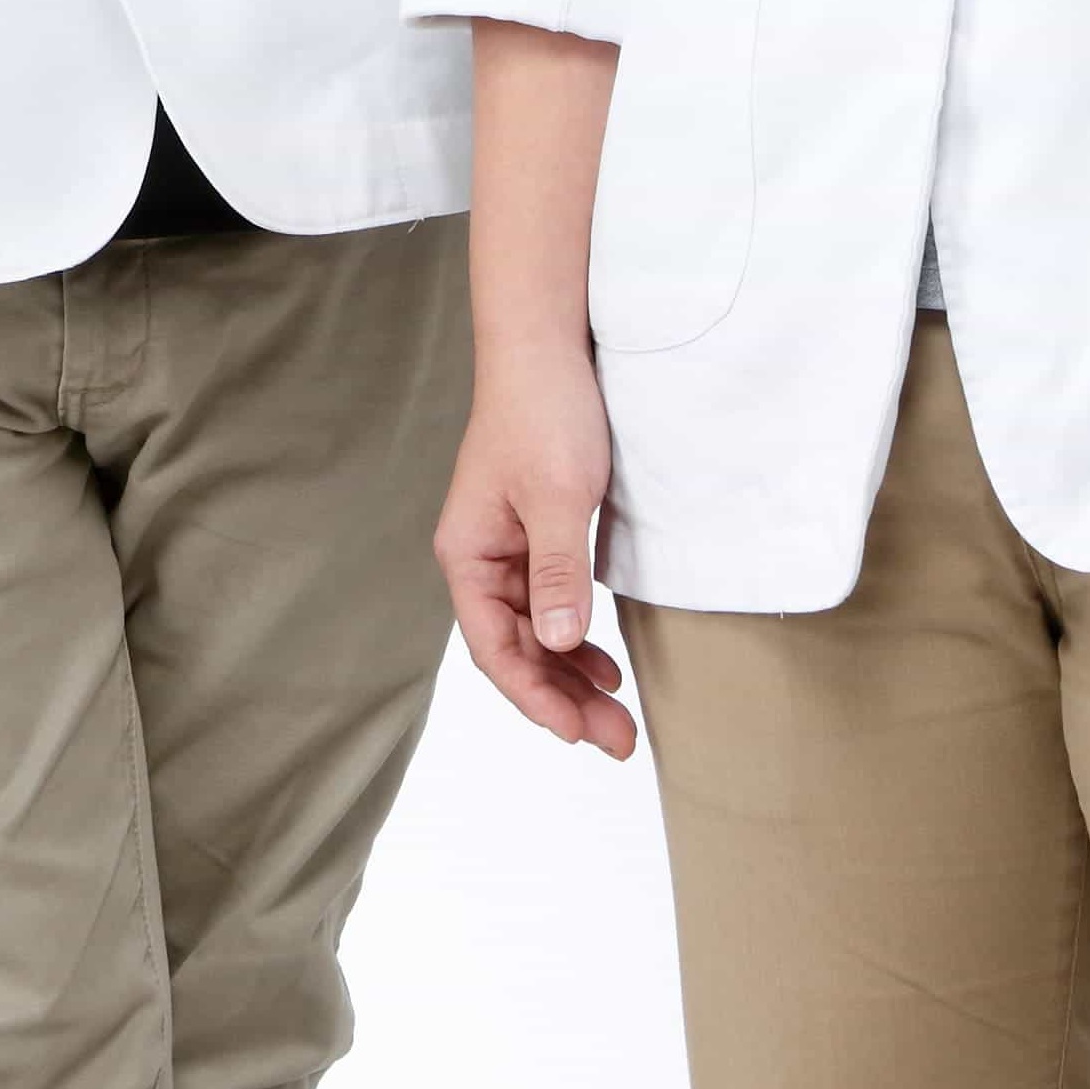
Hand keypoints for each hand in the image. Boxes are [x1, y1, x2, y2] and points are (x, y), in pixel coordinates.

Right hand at [435, 348, 636, 759]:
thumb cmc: (544, 412)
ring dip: (572, 677)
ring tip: (617, 718)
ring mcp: (509, 549)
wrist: (547, 347)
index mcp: (469, 554)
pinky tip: (604, 663)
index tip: (578, 733)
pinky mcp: (537, 536)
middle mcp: (482, 559)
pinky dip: (577, 639)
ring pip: (537, 633)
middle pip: (517, 649)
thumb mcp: (558, 495)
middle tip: (620, 741)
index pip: (494, 647)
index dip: (534, 696)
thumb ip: (558, 571)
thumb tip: (561, 644)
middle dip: (563, 700)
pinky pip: (553, 605)